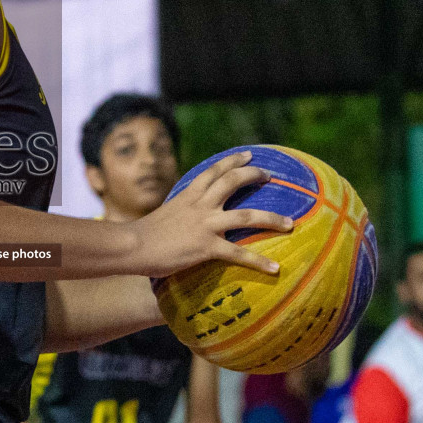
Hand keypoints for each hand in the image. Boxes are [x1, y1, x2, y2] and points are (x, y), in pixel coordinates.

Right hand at [128, 151, 291, 278]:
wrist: (132, 245)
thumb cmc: (144, 234)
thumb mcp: (166, 212)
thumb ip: (181, 210)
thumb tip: (187, 215)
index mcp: (189, 194)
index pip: (215, 170)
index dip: (234, 161)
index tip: (249, 155)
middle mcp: (201, 204)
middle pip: (233, 182)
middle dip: (255, 176)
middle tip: (271, 176)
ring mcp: (206, 225)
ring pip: (247, 216)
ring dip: (272, 219)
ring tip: (290, 223)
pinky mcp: (207, 247)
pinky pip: (239, 254)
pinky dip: (260, 261)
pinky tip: (276, 268)